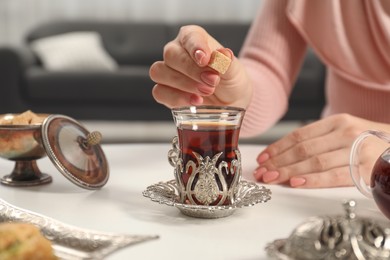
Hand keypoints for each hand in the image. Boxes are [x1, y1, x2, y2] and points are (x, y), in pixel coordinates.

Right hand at [149, 25, 251, 108]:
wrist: (230, 100)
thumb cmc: (230, 79)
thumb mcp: (234, 70)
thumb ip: (227, 62)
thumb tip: (223, 54)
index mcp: (193, 38)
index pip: (189, 36)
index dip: (195, 47)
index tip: (205, 59)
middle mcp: (177, 52)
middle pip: (171, 55)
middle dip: (191, 70)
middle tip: (212, 81)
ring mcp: (167, 72)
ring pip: (160, 72)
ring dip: (183, 84)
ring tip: (207, 91)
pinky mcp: (164, 91)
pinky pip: (159, 92)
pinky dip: (177, 98)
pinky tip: (195, 101)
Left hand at [253, 114, 389, 187]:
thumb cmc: (372, 142)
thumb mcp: (347, 132)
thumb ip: (321, 140)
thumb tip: (288, 153)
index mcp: (336, 122)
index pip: (299, 135)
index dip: (278, 147)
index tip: (263, 157)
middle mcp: (345, 132)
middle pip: (302, 149)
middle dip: (278, 162)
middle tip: (261, 171)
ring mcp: (355, 149)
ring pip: (313, 161)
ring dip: (288, 171)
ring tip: (271, 178)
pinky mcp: (365, 168)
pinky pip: (334, 175)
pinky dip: (313, 180)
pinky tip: (296, 183)